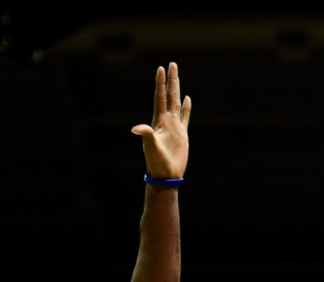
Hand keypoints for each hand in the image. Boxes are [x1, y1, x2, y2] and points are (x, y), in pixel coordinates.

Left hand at [131, 63, 190, 179]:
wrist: (166, 175)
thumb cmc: (157, 162)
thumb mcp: (151, 147)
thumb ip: (146, 135)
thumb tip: (136, 128)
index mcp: (159, 121)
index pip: (160, 97)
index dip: (160, 83)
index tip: (161, 68)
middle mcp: (166, 121)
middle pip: (169, 96)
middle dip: (170, 80)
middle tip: (172, 64)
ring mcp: (174, 126)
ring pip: (177, 103)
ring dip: (177, 90)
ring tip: (178, 76)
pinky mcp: (182, 134)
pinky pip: (185, 117)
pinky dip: (187, 107)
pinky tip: (188, 99)